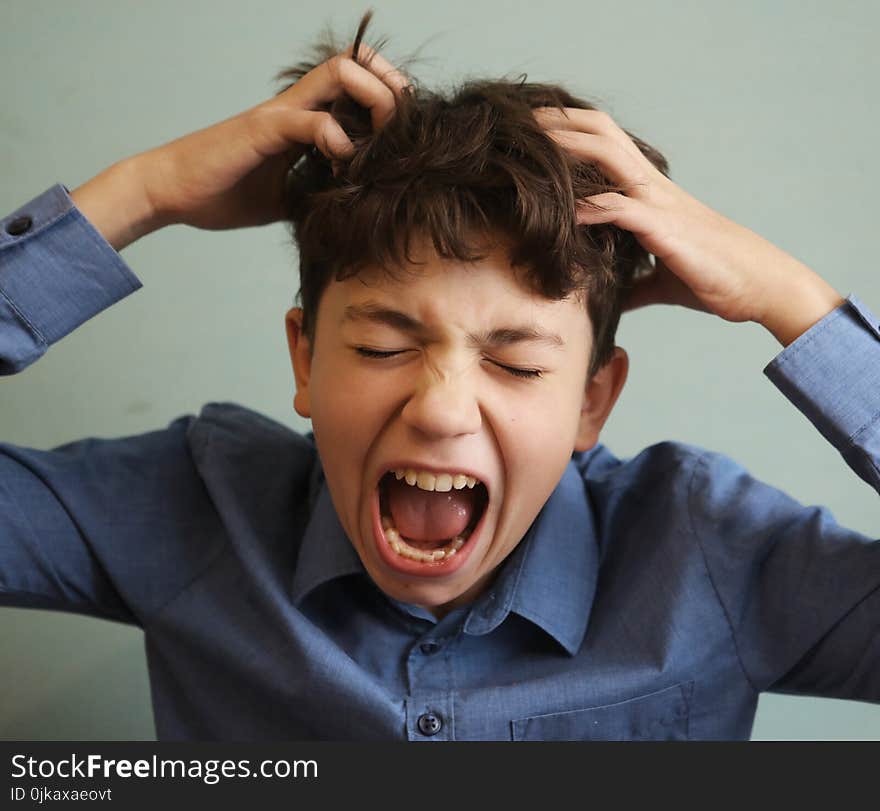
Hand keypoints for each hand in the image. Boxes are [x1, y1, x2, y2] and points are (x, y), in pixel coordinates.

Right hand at [136, 43, 409, 231]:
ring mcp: (279, 114)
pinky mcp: (263, 130)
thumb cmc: (222, 193)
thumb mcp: (285, 197)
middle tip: (403, 130)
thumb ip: (316, 190)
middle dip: (392, 89)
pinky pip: (313, 121)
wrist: (170, 192)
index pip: (355, 85)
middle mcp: (294, 107)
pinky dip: (339, 142)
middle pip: (357, 64)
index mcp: (301, 120)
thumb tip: (350, 208)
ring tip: (379, 143)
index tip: (400, 134)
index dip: (386, 99)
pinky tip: (342, 169)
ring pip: (340, 75)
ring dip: (373, 101)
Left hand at [533, 107, 843, 343]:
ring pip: (611, 159)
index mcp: (651, 194)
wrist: (763, 286)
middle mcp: (655, 189)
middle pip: (603, 135)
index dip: (573, 131)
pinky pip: (623, 209)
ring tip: (530, 149)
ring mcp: (661, 205)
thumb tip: (612, 299)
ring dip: (570, 151)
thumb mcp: (664, 280)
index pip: (607, 145)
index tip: (536, 133)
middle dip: (563, 124)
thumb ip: (635, 283)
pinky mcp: (667, 230)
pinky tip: (566, 212)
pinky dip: (593, 207)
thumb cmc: (716, 278)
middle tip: (521, 122)